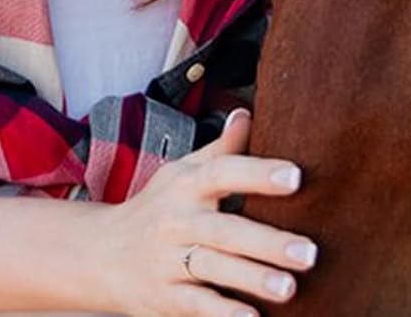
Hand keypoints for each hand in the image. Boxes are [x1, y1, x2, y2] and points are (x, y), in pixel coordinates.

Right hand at [86, 110, 315, 316]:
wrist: (100, 253)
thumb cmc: (156, 209)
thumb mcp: (181, 173)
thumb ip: (220, 149)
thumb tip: (247, 113)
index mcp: (185, 185)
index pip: (222, 172)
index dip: (258, 173)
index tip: (296, 176)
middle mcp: (177, 220)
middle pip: (224, 229)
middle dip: (267, 241)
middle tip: (309, 251)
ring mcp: (168, 260)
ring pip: (212, 267)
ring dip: (251, 278)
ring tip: (289, 287)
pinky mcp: (164, 297)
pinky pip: (195, 305)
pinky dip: (222, 313)